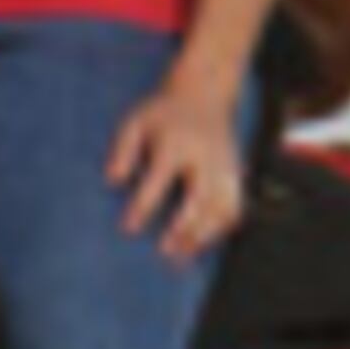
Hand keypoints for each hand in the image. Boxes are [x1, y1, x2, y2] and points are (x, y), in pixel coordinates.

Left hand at [108, 65, 249, 264]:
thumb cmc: (161, 114)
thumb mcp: (135, 122)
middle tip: (164, 250)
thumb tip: (113, 180)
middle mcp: (205, 155)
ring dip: (206, 233)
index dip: (144, 205)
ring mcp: (225, 166)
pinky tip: (203, 242)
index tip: (128, 229)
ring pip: (223, 206)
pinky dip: (222, 228)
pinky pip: (235, 207)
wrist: (204, 94)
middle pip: (200, 195)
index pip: (160, 177)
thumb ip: (123, 150)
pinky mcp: (236, 174)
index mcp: (177, 142)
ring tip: (184, 254)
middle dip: (184, 225)